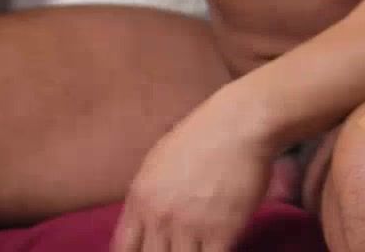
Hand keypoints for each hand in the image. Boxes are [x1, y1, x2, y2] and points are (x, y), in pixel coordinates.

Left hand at [111, 98, 273, 251]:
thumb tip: (145, 219)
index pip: (123, 249)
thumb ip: (147, 195)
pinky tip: (220, 245)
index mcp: (140, 199)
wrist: (241, 124)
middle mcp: (159, 217)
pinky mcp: (222, 232)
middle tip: (179, 247)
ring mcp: (190, 227)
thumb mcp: (158, 160)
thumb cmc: (203, 134)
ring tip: (200, 245)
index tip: (151, 250)